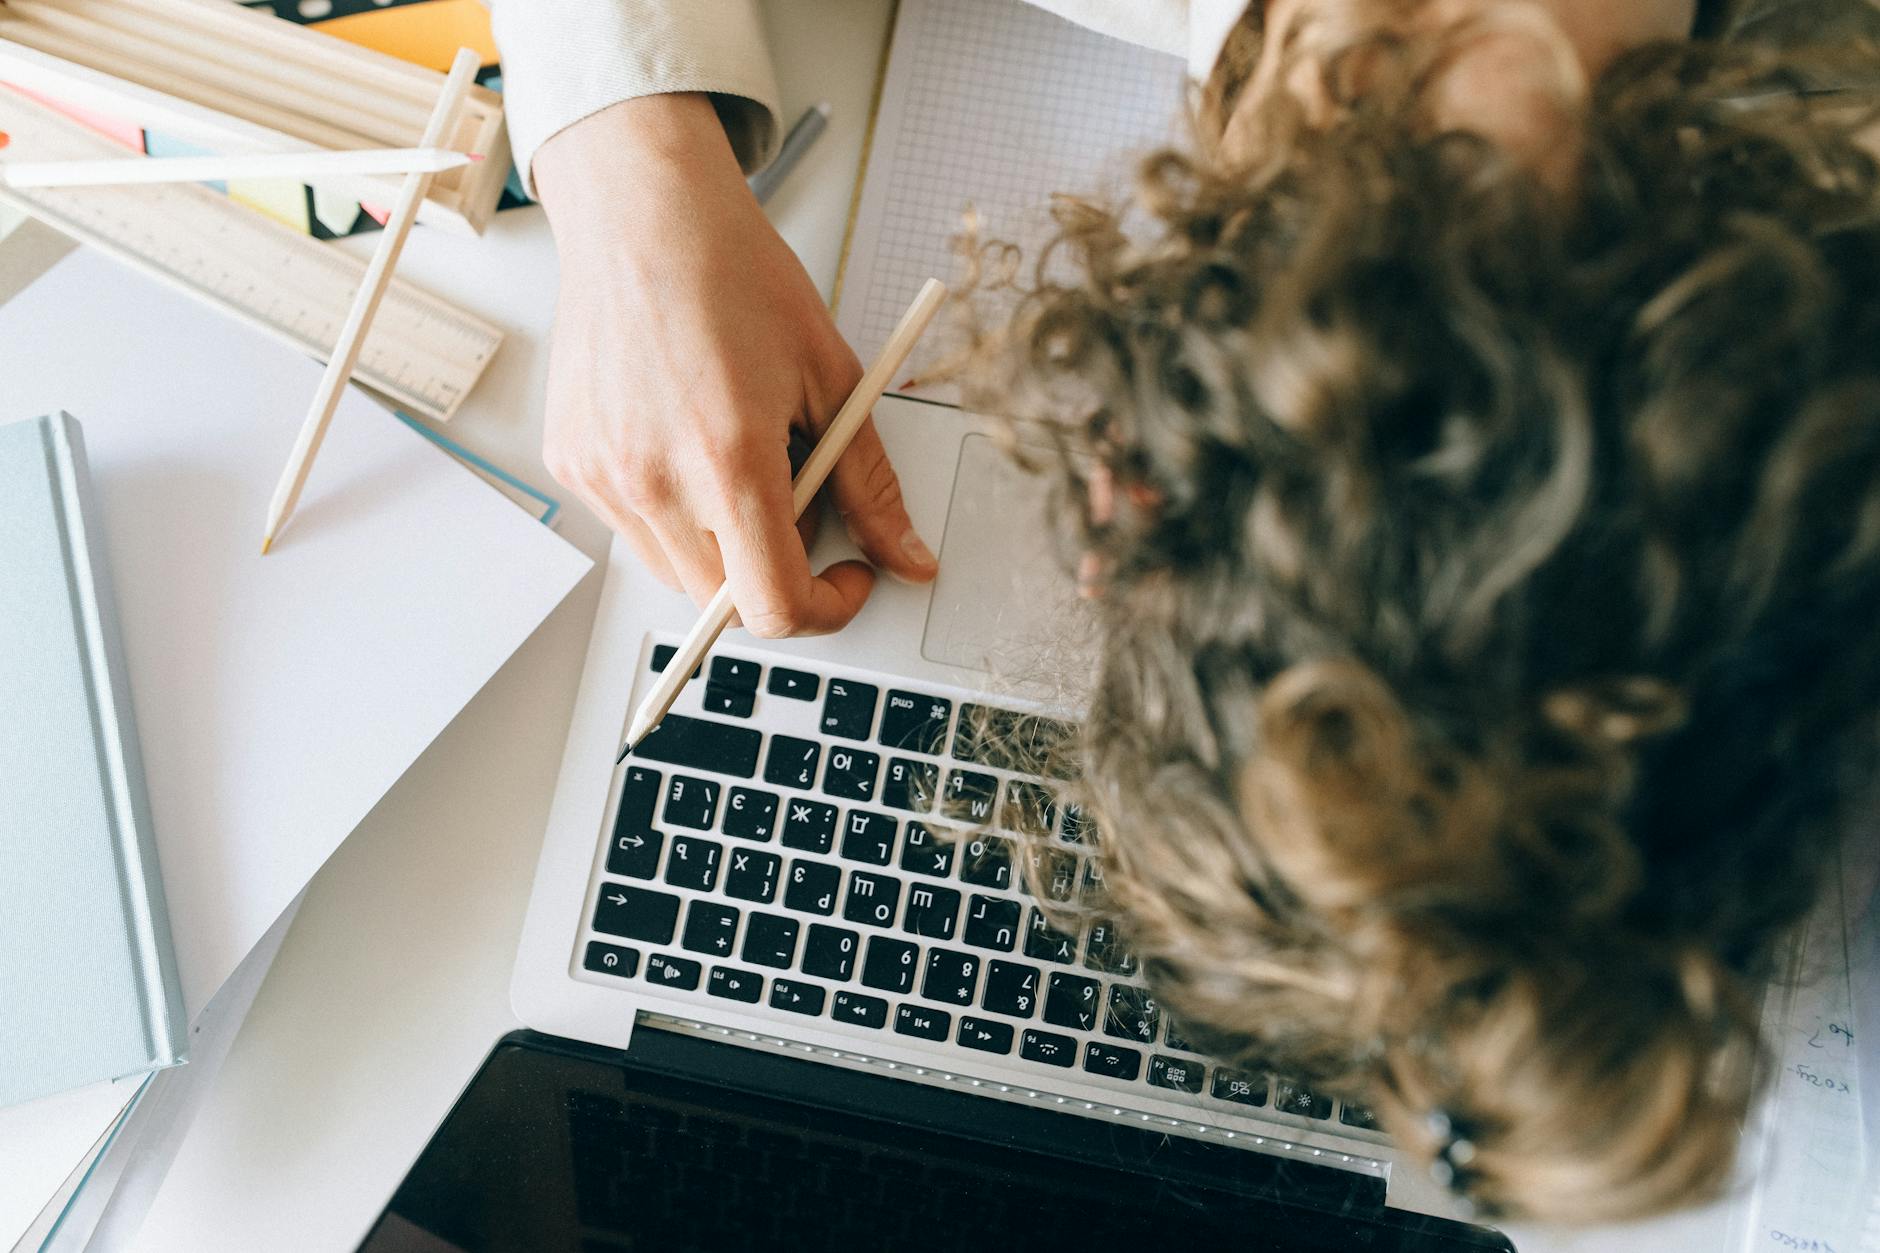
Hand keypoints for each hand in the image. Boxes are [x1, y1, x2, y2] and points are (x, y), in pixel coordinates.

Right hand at [534, 94, 937, 636]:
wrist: (645, 214)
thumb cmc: (735, 277)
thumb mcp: (831, 380)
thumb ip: (871, 486)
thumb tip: (909, 559)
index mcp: (727, 460)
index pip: (773, 607)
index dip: (825, 608)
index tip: (846, 576)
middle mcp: (653, 479)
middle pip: (725, 602)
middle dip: (776, 572)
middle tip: (799, 499)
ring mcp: (602, 476)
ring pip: (677, 573)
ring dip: (722, 546)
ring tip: (740, 457)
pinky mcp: (571, 463)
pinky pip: (634, 529)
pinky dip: (673, 511)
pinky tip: (687, 439)